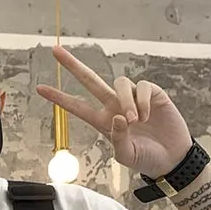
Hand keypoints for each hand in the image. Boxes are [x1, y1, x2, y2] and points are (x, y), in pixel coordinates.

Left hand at [36, 46, 193, 178]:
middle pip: (90, 80)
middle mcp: (114, 106)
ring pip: (120, 83)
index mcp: (102, 121)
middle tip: (55, 51)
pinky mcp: (153, 93)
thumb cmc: (145, 158)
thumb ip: (118, 139)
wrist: (171, 157)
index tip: (39, 89)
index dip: (59, 98)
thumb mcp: (126, 155)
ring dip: (125, 100)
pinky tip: (148, 116)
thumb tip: (117, 117)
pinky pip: (143, 87)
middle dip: (73, 65)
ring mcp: (133, 98)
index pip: (76, 107)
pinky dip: (144, 100)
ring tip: (135, 121)